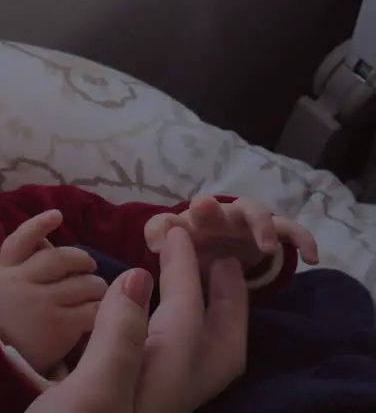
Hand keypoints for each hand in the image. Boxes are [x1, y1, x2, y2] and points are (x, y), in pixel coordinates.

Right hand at [0, 210, 108, 374]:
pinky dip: (103, 312)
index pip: (20, 240)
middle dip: (80, 262)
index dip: (38, 226)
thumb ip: (27, 267)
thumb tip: (48, 235)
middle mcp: (15, 285)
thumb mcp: (10, 295)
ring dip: (96, 289)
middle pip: (58, 257)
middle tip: (86, 272)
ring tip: (92, 305)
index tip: (56, 216)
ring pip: (84, 281)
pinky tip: (97, 323)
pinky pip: (96, 307)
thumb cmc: (18, 339)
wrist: (7, 382)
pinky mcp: (60, 326)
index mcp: (1, 276)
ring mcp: (39, 305)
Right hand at [26, 226, 248, 412]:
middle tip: (224, 259)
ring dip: (210, 318)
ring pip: (201, 357)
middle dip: (227, 299)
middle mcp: (169, 395)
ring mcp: (153, 407)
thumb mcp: (91, 389)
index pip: (184, 312)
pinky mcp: (131, 411)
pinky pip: (175, 366)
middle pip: (218, 343)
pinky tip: (155, 332)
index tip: (174, 229)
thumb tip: (139, 277)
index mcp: (162, 381)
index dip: (182, 267)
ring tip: (202, 286)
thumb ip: (118, 333)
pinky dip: (179, 338)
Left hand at [145, 196, 318, 275]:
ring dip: (260, 225)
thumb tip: (155, 244)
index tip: (156, 246)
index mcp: (187, 226)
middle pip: (210, 207)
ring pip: (254, 212)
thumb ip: (165, 251)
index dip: (162, 230)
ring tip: (268, 248)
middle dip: (207, 208)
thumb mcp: (180, 261)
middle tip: (204, 208)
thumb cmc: (200, 256)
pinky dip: (301, 238)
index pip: (168, 222)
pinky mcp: (272, 231)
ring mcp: (245, 222)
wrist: (228, 259)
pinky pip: (290, 230)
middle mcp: (215, 217)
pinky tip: (312, 257)